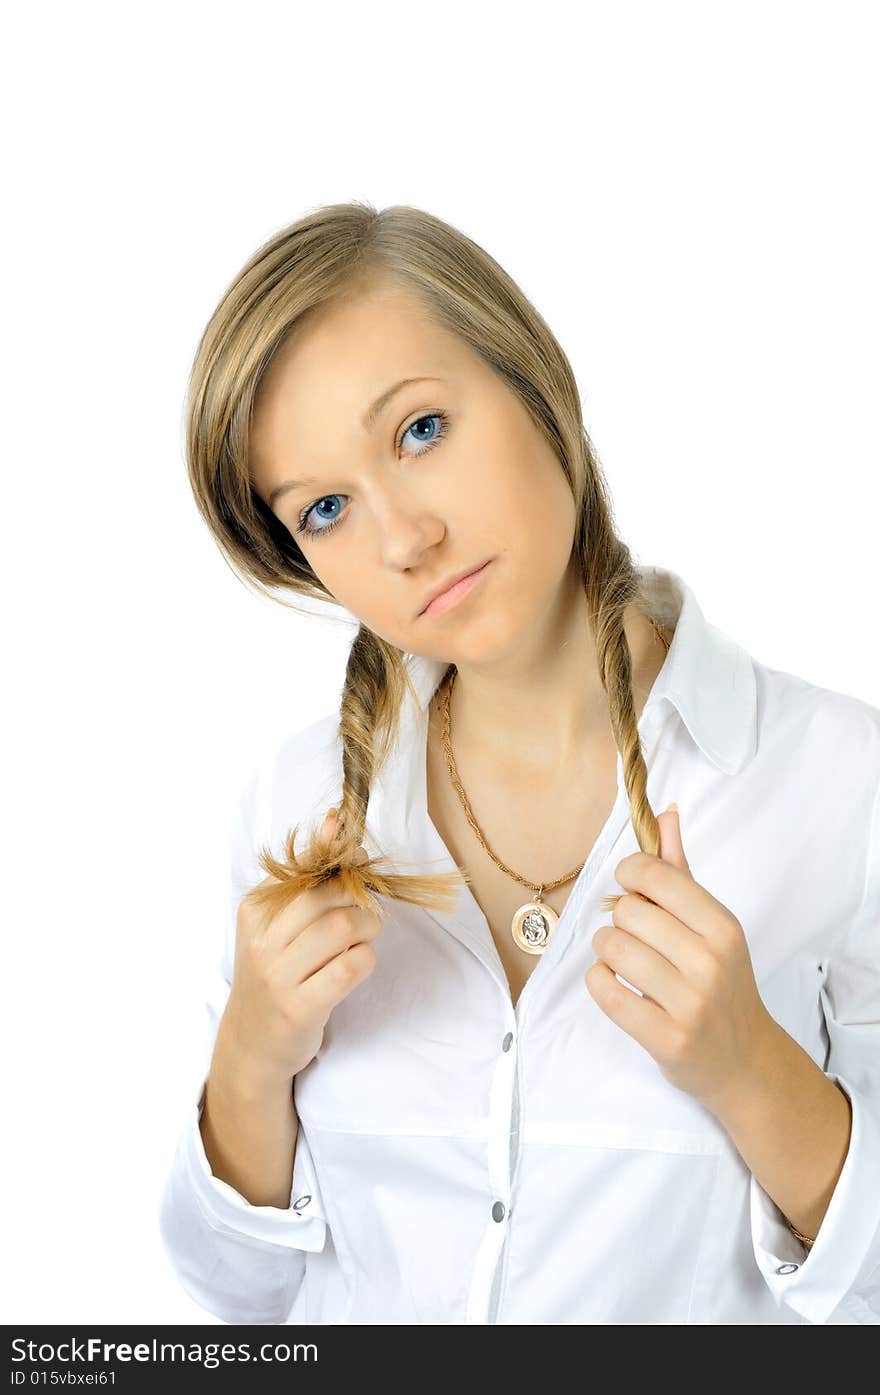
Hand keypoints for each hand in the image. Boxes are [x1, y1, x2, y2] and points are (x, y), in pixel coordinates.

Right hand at [217, 808, 381, 1089]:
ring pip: (342, 927)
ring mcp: (277, 975)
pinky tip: (357, 964)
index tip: (358, 855)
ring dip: (367, 928)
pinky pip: (349, 968)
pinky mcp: (299, 1008)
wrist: (251, 1042)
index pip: (306, 869)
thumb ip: (307, 876)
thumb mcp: (279, 923)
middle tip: (365, 912)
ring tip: (363, 938)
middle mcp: (262, 940)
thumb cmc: (276, 972)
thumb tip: (337, 821)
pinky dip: (365, 960)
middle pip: (327, 896)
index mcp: (255, 910)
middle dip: (359, 898)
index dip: (341, 859)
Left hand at [584, 803, 773, 1112]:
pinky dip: (599, 982)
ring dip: (606, 952)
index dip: (628, 874)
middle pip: (626, 912)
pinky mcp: (665, 1038)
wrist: (743, 1060)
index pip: (655, 875)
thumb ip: (681, 870)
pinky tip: (617, 986)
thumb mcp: (711, 925)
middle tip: (636, 937)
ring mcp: (689, 1003)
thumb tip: (666, 812)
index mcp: (722, 926)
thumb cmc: (721, 982)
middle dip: (619, 920)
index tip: (631, 887)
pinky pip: (603, 989)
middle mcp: (710, 962)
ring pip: (610, 947)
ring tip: (626, 963)